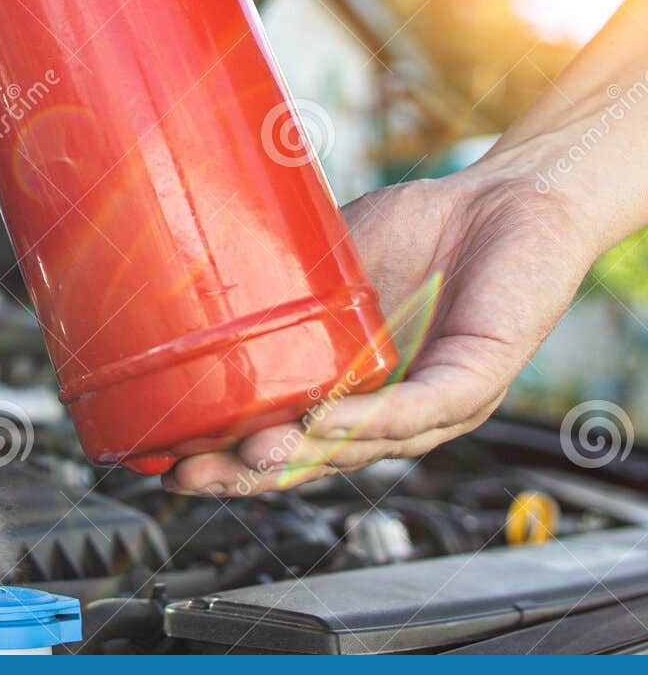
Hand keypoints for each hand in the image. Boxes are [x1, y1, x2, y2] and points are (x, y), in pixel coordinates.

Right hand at [163, 158, 599, 495]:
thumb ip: (280, 285)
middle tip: (191, 476)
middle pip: (318, 464)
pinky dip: (368, 419)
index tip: (168, 461)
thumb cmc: (425, 230)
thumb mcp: (331, 265)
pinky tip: (323, 419)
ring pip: (365, 448)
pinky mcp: (477, 380)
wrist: (506, 197)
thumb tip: (198, 279)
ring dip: (303, 456)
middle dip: (251, 477)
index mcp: (352, 390)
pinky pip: (418, 410)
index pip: (288, 443)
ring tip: (250, 453)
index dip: (230, 461)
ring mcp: (438, 403)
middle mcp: (394, 411)